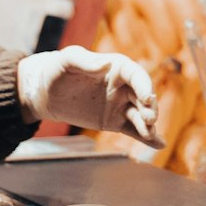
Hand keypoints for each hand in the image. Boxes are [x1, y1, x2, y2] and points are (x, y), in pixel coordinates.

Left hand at [17, 45, 164, 146]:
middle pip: (143, 96)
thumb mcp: (67, 60)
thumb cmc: (57, 70)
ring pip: (140, 115)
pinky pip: (132, 130)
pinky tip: (158, 144)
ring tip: (149, 134)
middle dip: (149, 108)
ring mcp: (120, 105)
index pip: (136, 75)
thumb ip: (84, 61)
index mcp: (116, 67)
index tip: (146, 97)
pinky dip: (146, 138)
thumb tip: (105, 64)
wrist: (46, 93)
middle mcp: (123, 86)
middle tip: (149, 119)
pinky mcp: (114, 122)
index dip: (144, 85)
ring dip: (148, 125)